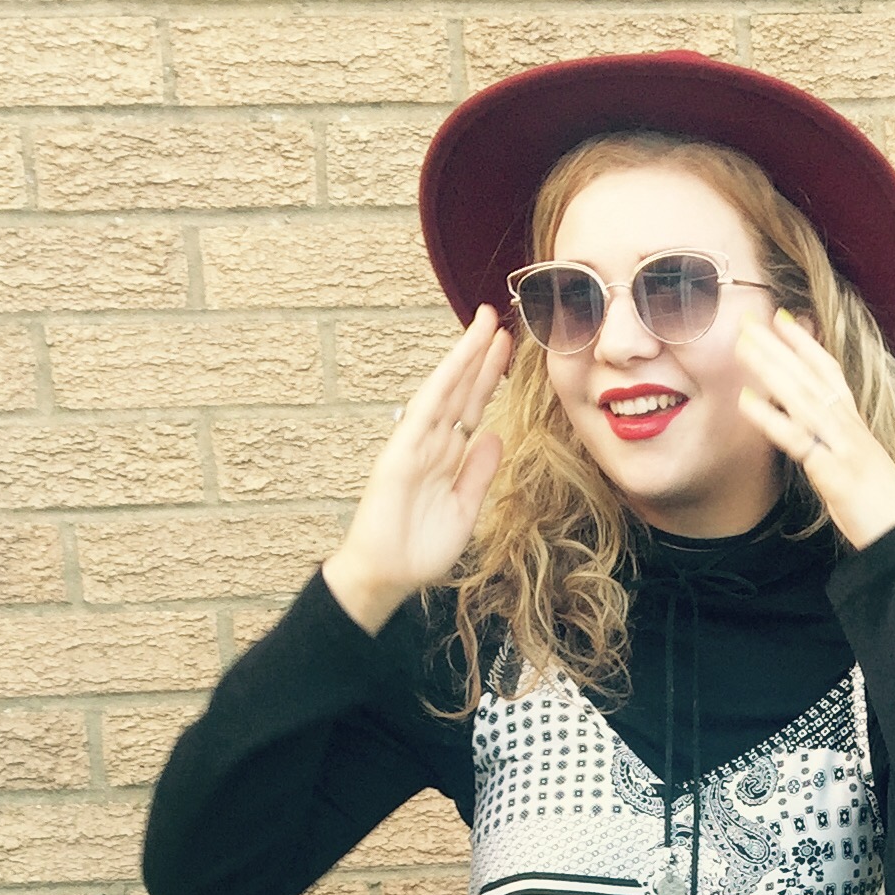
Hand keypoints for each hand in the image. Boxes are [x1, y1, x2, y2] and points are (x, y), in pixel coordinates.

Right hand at [323, 306, 510, 632]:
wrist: (387, 577)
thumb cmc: (419, 547)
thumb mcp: (464, 507)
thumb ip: (478, 471)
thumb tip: (495, 435)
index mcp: (447, 454)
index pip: (472, 405)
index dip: (489, 374)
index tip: (507, 345)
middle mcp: (431, 442)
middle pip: (461, 390)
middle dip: (480, 354)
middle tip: (498, 317)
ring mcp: (414, 445)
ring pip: (444, 392)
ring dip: (464, 358)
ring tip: (483, 325)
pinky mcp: (400, 456)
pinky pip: (424, 415)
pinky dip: (441, 388)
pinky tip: (456, 364)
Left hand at [736, 309, 894, 549]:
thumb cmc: (881, 507)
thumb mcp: (857, 466)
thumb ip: (836, 444)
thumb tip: (813, 433)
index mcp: (856, 424)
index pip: (830, 372)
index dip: (806, 344)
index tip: (783, 317)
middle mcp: (850, 427)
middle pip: (811, 376)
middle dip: (779, 345)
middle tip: (749, 319)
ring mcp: (843, 446)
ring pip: (802, 397)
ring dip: (770, 368)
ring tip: (742, 344)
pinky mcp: (833, 472)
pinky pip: (796, 438)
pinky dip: (768, 417)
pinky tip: (744, 400)